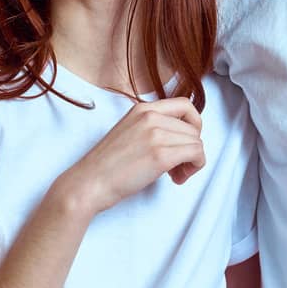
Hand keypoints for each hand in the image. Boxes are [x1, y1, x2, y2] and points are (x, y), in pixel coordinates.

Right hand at [61, 99, 206, 214]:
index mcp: (143, 109)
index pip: (185, 105)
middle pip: (194, 128)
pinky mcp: (161, 155)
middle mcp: (151, 116)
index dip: (194, 124)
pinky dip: (194, 167)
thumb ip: (153, 127)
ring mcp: (156, 134)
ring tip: (175, 174)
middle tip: (178, 166)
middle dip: (191, 148)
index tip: (187, 141)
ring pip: (197, 142)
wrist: (89, 182)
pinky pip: (196, 154)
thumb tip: (180, 138)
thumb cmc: (106, 164)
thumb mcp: (130, 131)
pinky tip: (177, 177)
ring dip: (192, 161)